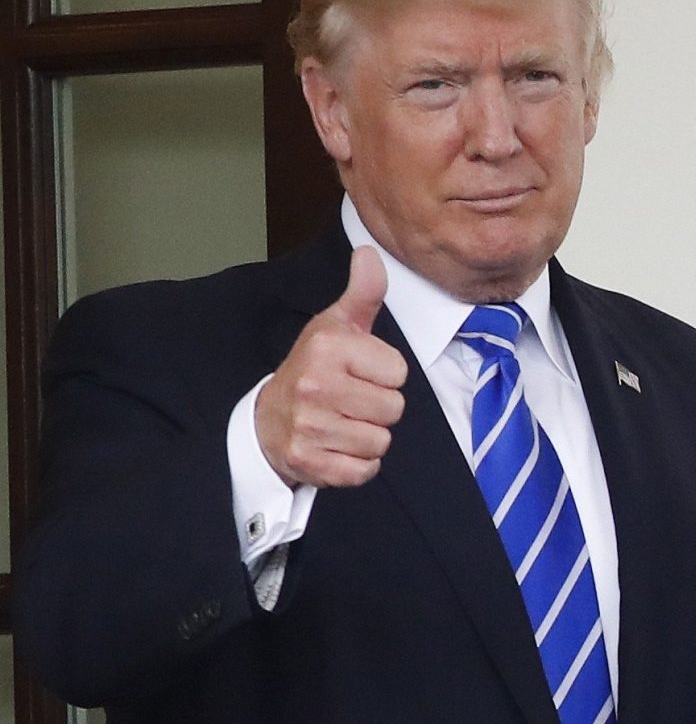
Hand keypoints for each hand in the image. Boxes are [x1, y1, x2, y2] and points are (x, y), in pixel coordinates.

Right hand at [256, 246, 407, 486]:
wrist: (268, 420)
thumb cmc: (314, 368)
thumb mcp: (336, 326)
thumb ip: (362, 292)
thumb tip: (370, 253)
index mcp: (328, 347)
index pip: (399, 373)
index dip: (386, 375)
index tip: (359, 372)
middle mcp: (315, 385)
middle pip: (394, 409)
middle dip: (379, 408)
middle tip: (350, 400)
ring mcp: (309, 426)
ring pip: (381, 441)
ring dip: (368, 436)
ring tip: (343, 422)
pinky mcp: (308, 462)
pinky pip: (364, 470)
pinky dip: (357, 465)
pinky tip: (337, 447)